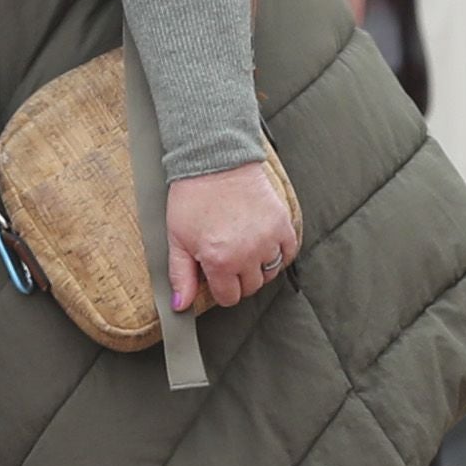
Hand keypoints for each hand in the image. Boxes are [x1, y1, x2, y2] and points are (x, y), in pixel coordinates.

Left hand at [161, 160, 300, 313]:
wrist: (215, 160)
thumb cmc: (192, 197)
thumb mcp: (177, 239)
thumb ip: (181, 275)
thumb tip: (180, 306)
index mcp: (220, 261)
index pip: (229, 297)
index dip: (220, 288)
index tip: (215, 274)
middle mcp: (247, 254)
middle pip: (251, 287)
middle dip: (238, 278)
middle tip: (227, 257)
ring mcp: (268, 239)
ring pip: (270, 272)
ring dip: (258, 266)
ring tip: (243, 247)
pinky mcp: (282, 224)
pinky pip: (288, 252)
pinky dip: (279, 252)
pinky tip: (263, 243)